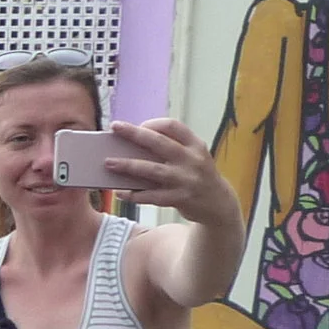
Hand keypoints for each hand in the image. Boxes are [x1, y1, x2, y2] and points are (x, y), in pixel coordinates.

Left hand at [106, 118, 239, 223]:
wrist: (219, 204)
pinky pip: (152, 196)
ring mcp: (186, 180)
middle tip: (115, 127)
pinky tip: (120, 192)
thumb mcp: (194, 157)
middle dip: (134, 134)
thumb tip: (132, 146)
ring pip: (152, 170)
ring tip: (109, 163)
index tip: (139, 125)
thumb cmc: (198, 176)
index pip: (173, 126)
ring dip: (128, 165)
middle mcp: (192, 160)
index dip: (153, 123)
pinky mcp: (180, 199)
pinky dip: (134, 195)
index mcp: (195, 145)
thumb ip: (172, 149)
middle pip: (158, 143)